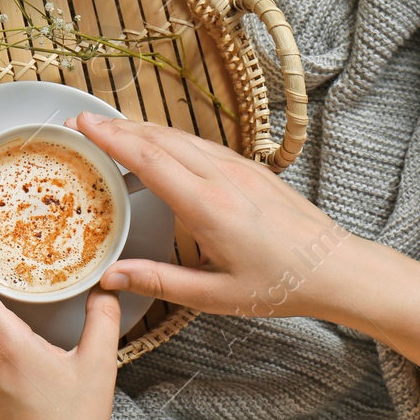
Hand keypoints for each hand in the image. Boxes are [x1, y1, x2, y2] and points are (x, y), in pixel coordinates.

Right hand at [67, 111, 361, 320]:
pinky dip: (170, 139)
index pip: (149, 159)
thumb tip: (110, 277)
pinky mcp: (251, 169)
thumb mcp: (214, 296)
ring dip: (143, 129)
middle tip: (84, 123)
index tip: (83, 125)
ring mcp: (240, 168)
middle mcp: (223, 178)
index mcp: (209, 207)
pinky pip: (202, 144)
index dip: (111, 139)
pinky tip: (159, 145)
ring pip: (181, 136)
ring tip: (112, 130)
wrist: (336, 269)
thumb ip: (159, 282)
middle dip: (118, 127)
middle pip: (160, 138)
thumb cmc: (280, 285)